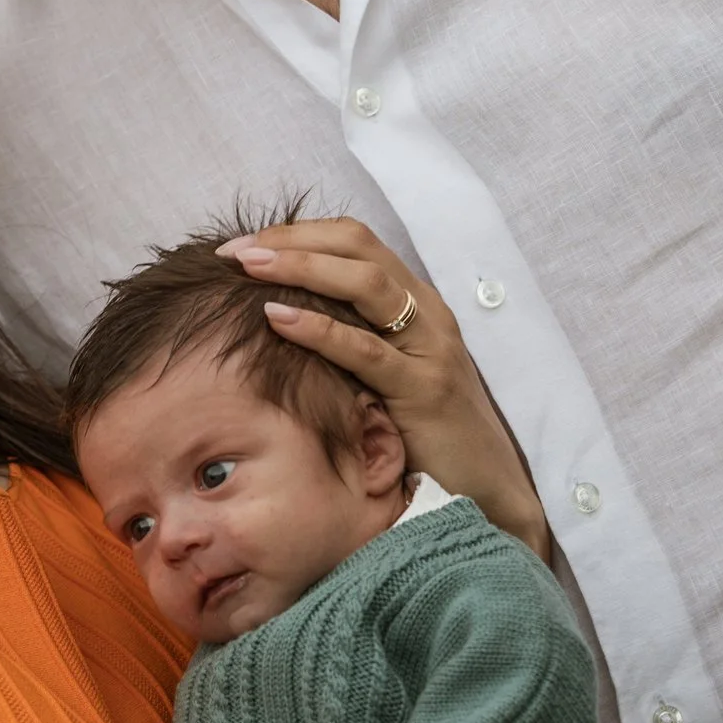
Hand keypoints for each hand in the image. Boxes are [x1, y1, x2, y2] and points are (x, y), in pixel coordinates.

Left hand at [219, 217, 551, 557]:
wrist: (487, 489)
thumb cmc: (426, 436)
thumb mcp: (383, 377)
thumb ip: (349, 342)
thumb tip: (276, 319)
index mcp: (415, 303)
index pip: (355, 241)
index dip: (298, 233)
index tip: (243, 244)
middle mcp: (427, 313)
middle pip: (358, 246)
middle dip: (292, 239)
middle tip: (235, 250)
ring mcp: (430, 347)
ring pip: (365, 283)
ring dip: (301, 266)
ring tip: (248, 266)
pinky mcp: (425, 389)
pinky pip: (367, 349)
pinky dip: (319, 328)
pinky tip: (276, 318)